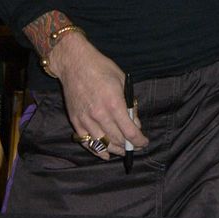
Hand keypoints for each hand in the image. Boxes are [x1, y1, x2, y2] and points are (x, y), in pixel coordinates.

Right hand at [50, 33, 147, 159]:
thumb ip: (130, 104)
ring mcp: (86, 119)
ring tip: (123, 151)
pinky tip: (105, 154)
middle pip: (117, 139)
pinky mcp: (75, 120)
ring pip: (102, 143)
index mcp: (114, 104)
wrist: (74, 63)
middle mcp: (99, 114)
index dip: (139, 140)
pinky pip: (86, 141)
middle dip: (129, 146)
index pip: (129, 131)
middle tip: (136, 147)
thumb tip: (135, 123)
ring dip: (115, 150)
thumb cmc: (102, 68)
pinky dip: (96, 150)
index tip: (144, 143)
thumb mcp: (123, 82)